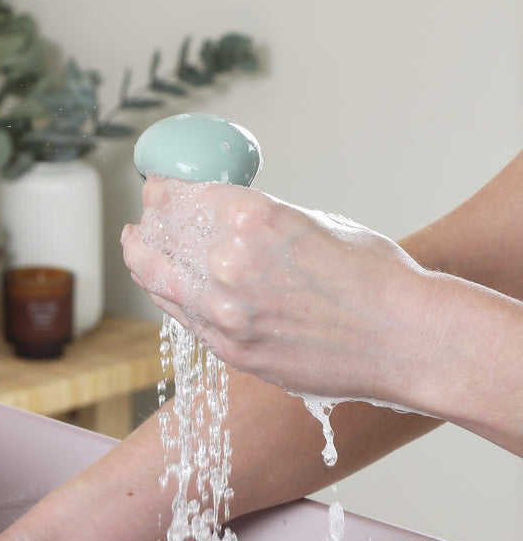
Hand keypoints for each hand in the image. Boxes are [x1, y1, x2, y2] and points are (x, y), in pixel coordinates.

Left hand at [120, 178, 440, 405]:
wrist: (402, 338)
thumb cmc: (373, 276)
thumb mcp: (313, 222)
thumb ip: (258, 223)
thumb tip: (221, 219)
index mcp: (251, 220)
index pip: (184, 200)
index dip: (162, 193)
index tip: (156, 190)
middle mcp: (228, 266)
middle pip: (164, 240)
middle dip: (149, 225)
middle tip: (144, 219)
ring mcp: (226, 314)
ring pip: (162, 282)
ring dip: (145, 261)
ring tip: (138, 249)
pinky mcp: (231, 350)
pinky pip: (184, 318)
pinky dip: (168, 296)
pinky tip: (163, 286)